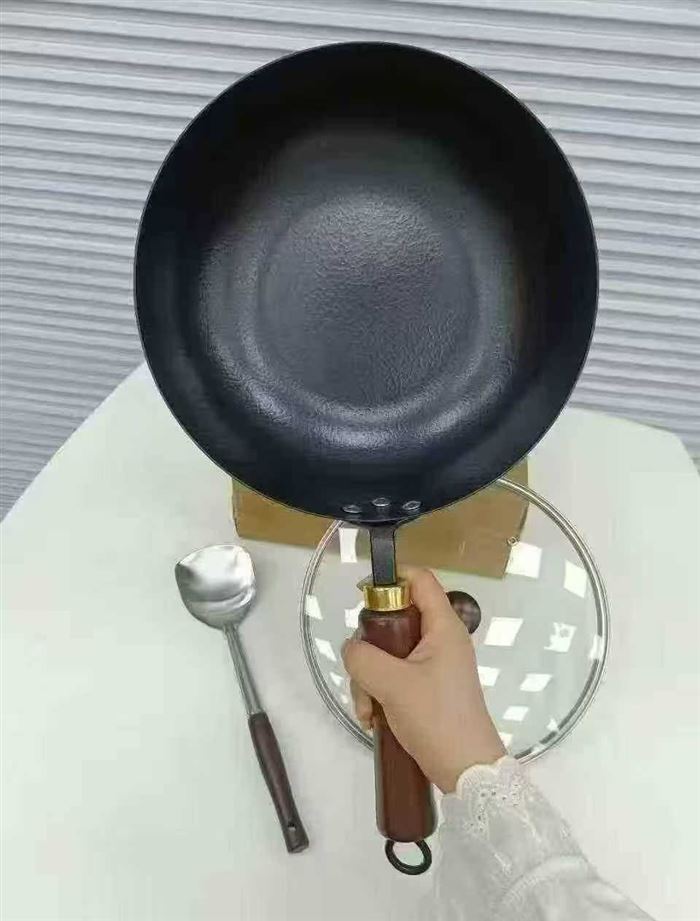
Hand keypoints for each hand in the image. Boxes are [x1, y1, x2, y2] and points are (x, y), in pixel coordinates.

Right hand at [342, 568, 504, 792]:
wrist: (467, 771)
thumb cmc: (437, 718)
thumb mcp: (394, 684)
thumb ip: (363, 658)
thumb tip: (352, 649)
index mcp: (443, 627)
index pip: (420, 580)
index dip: (391, 579)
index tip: (362, 597)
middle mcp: (440, 640)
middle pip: (394, 621)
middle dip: (369, 648)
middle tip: (362, 672)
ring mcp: (434, 666)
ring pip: (389, 654)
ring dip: (369, 679)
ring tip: (369, 710)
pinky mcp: (427, 689)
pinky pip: (394, 678)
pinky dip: (379, 694)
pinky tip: (373, 719)